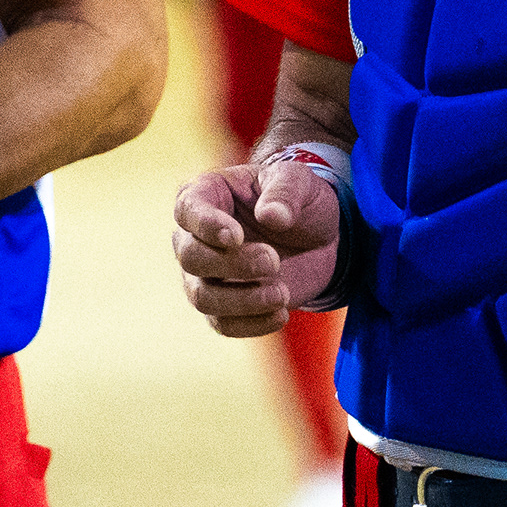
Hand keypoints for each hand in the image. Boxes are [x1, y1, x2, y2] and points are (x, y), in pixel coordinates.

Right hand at [172, 153, 340, 336]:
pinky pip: (223, 324)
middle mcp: (194, 236)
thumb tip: (270, 216)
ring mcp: (204, 275)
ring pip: (202, 297)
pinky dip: (251, 324)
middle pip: (191, 257)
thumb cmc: (299, 201)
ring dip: (242, 300)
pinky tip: (281, 314)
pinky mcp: (223, 306)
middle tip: (273, 260)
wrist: (318, 240)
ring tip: (282, 293)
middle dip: (232, 264)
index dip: (206, 225)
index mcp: (206, 194)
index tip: (236, 237)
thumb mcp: (300, 182)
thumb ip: (286, 192)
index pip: (188, 210)